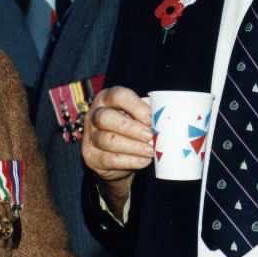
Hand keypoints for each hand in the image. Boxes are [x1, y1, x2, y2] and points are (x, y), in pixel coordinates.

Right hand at [81, 86, 153, 206]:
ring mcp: (89, 136)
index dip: (135, 106)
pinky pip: (110, 159)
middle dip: (131, 128)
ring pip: (108, 140)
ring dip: (134, 147)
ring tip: (151, 150)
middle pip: (107, 118)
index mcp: (106, 99)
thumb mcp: (136, 117)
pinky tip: (144, 161)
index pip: (118, 95)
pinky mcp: (90, 156)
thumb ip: (147, 115)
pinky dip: (131, 161)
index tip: (150, 119)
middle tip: (150, 135)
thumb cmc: (130, 130)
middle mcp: (93, 115)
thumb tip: (169, 121)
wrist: (115, 158)